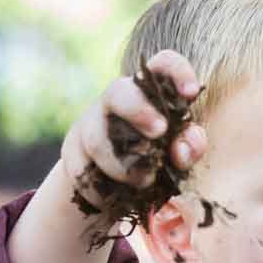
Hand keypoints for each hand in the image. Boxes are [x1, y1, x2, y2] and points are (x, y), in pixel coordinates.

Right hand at [61, 49, 207, 191]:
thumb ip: (189, 148)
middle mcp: (117, 101)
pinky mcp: (71, 150)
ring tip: (145, 181)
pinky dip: (100, 188)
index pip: (162, 65)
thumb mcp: (178, 154)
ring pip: (97, 138)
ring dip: (122, 165)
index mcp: (149, 93)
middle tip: (160, 132)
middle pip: (118, 92)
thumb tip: (182, 149)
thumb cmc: (155, 159)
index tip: (190, 93)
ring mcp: (90, 123)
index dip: (177, 71)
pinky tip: (112, 198)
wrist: (111, 186)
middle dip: (138, 110)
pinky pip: (81, 169)